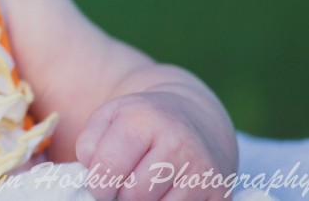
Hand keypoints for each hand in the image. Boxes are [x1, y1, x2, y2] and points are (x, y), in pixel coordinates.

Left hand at [75, 90, 236, 200]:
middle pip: (133, 195)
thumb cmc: (142, 122)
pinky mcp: (220, 193)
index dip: (98, 182)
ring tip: (146, 184)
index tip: (99, 181)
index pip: (109, 167)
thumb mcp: (110, 116)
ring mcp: (202, 170)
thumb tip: (92, 171)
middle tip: (124, 183)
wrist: (196, 118)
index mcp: (145, 121)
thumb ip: (89, 142)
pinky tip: (167, 191)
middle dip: (121, 195)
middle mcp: (178, 144)